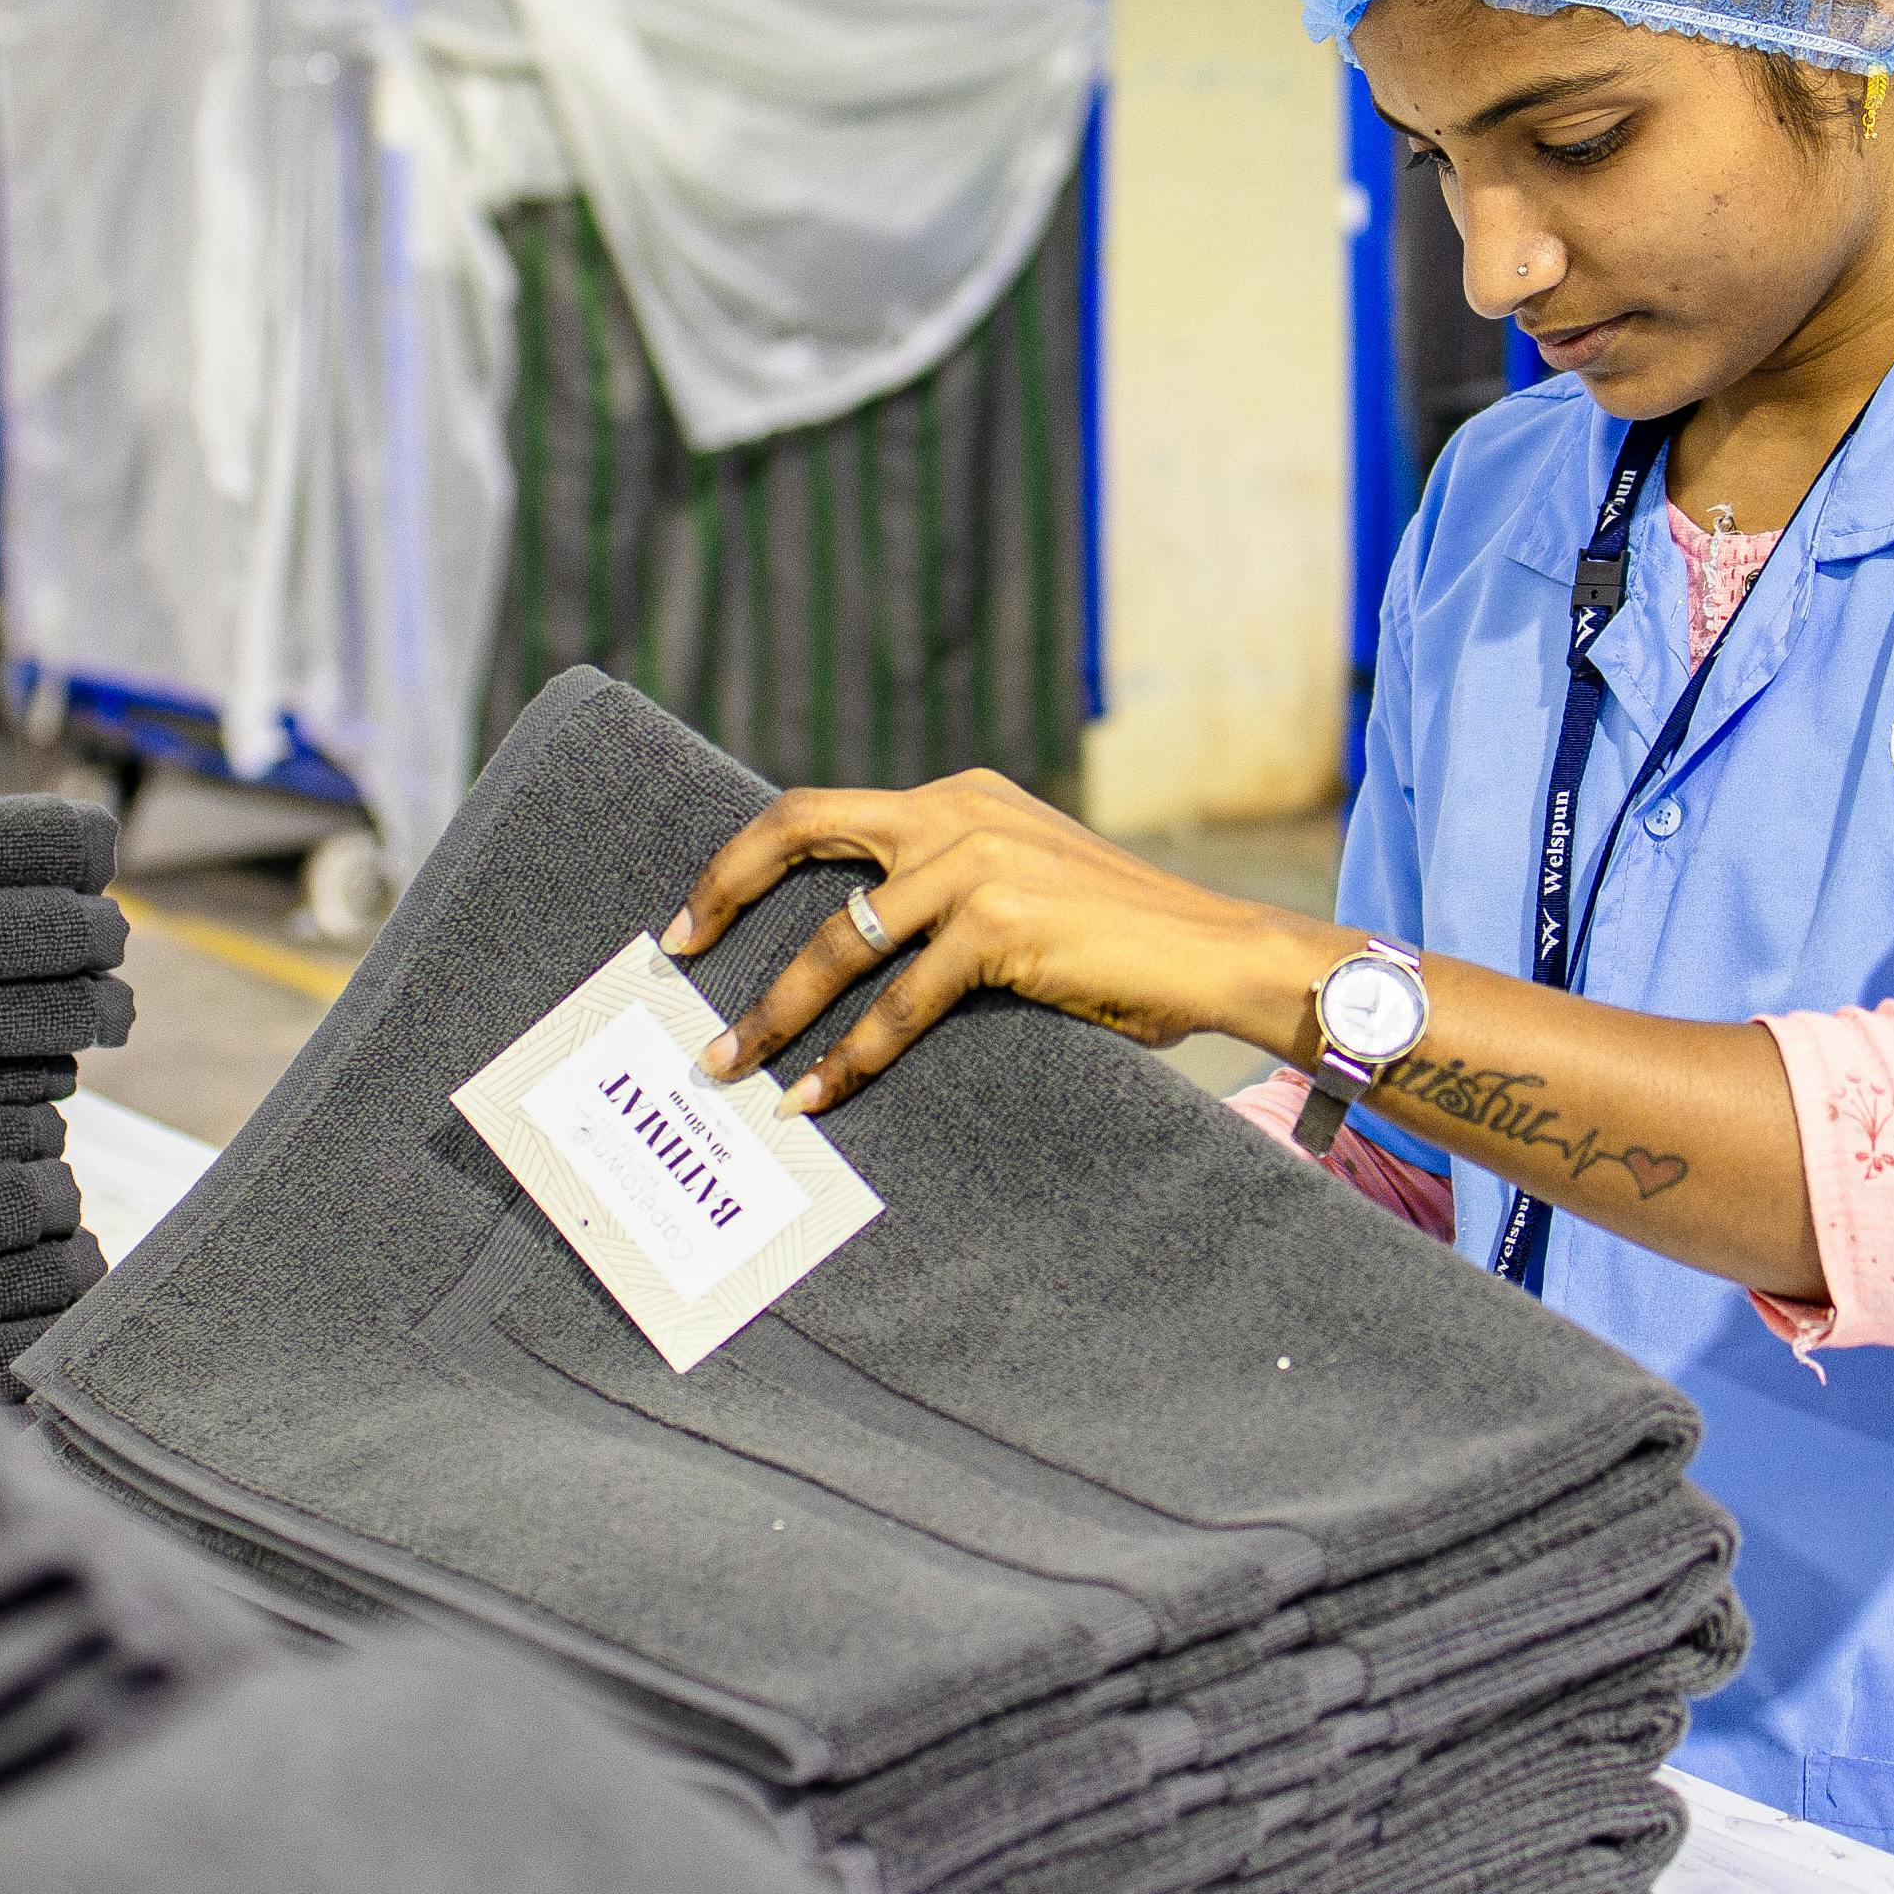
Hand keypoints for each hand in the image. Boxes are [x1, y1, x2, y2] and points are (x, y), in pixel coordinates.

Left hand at [662, 770, 1330, 1114]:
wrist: (1216, 950)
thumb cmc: (1120, 938)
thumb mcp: (1021, 880)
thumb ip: (945, 886)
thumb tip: (846, 946)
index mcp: (956, 797)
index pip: (818, 810)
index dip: (741, 861)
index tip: (692, 919)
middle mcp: (957, 813)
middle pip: (801, 832)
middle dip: (724, 896)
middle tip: (677, 964)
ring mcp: (978, 865)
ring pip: (839, 943)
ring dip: (776, 1012)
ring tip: (734, 1065)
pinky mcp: (1002, 926)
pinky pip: (899, 1004)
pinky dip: (851, 1058)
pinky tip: (821, 1095)